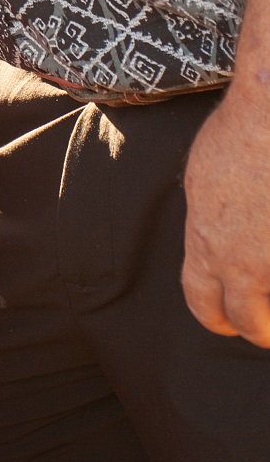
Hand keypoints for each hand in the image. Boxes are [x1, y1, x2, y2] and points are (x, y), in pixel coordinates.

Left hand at [182, 83, 269, 345]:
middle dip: (260, 325)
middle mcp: (245, 264)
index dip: (217, 316)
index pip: (203, 306)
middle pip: (250, 323)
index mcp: (207, 245)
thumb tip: (212, 246)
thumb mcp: (199, 181)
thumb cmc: (236, 136)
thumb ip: (206, 226)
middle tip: (268, 318)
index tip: (229, 318)